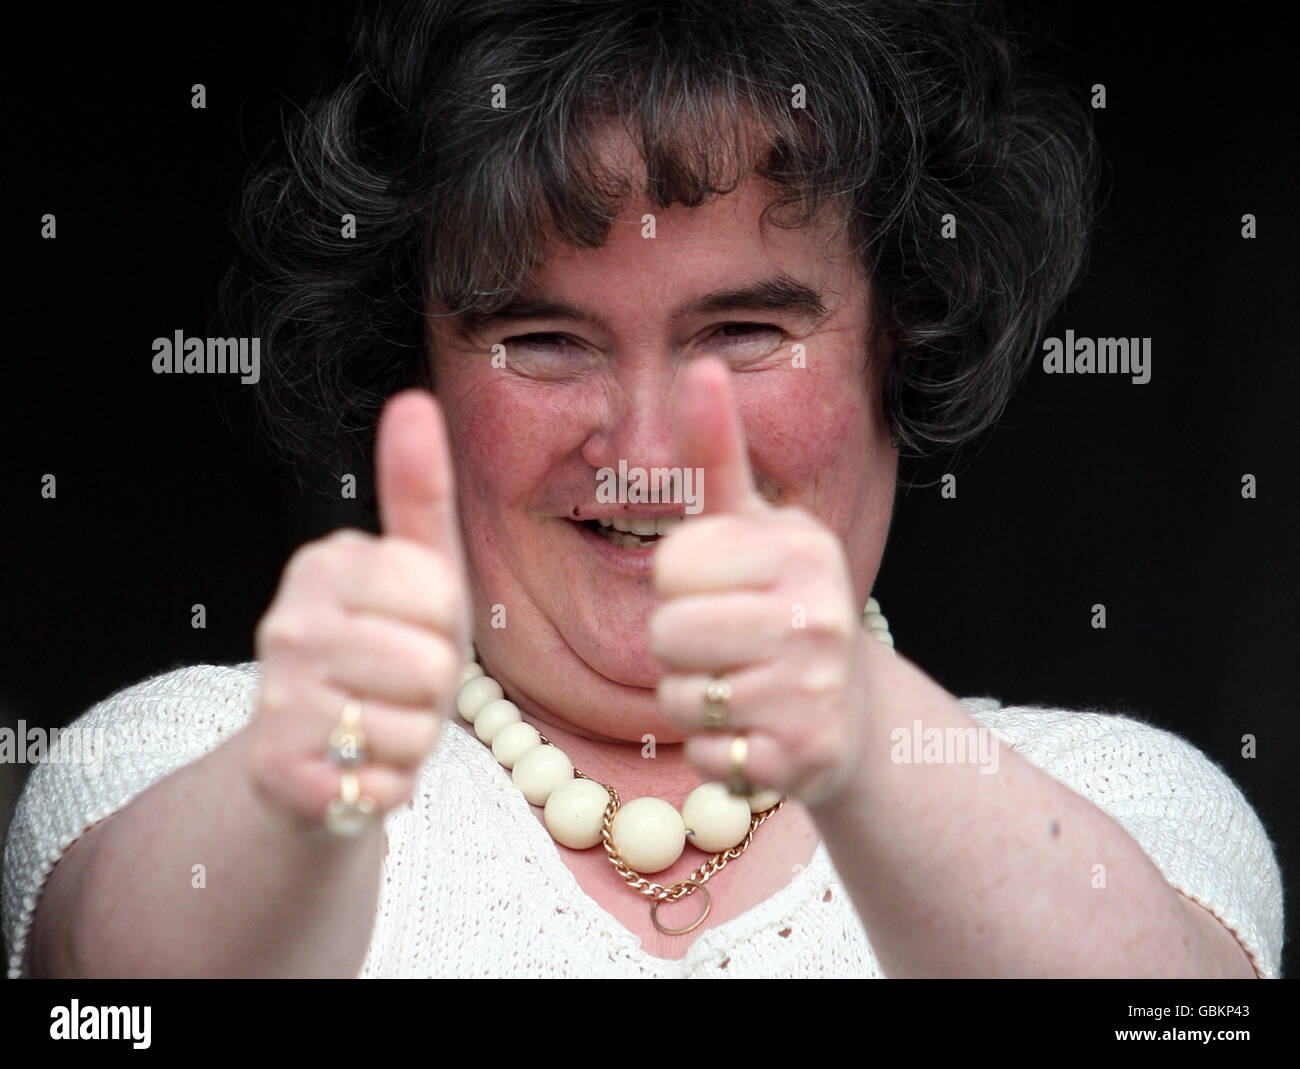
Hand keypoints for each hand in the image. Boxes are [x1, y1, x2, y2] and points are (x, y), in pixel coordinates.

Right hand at [248, 390, 470, 824]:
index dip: (443, 626)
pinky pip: (387, 782)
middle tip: (395, 688)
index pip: (439, 592)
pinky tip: (356, 769)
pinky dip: (389, 785)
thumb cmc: (381, 655)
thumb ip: (417, 491)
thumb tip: (413, 398)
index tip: (410, 630)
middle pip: (431, 663)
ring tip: (377, 725)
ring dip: (414, 738)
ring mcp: (276, 699)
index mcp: (324, 563)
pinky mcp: (279, 771)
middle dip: (433, 688)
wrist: (314, 756)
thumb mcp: (416, 574)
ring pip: (414, 726)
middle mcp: (287, 624)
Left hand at [649, 358, 874, 804]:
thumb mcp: (753, 524)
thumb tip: (701, 363)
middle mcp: (819, 615)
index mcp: (800, 547)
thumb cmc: (781, 603)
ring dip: (693, 701)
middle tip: (720, 645)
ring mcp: (813, 690)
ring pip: (681, 698)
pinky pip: (704, 755)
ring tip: (737, 687)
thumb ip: (719, 452)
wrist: (846, 711)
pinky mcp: (802, 757)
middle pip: (669, 634)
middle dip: (678, 646)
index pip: (673, 565)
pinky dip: (713, 752)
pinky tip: (751, 732)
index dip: (677, 583)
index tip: (716, 587)